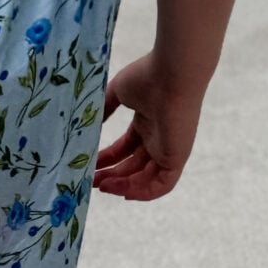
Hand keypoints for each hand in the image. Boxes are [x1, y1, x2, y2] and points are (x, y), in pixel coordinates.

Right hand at [95, 54, 205, 201]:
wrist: (173, 74)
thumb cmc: (148, 77)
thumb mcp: (118, 91)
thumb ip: (105, 108)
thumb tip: (91, 122)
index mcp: (146, 122)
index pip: (126, 148)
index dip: (108, 159)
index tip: (91, 165)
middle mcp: (158, 138)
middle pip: (133, 166)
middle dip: (112, 176)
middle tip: (92, 181)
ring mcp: (168, 149)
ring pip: (146, 178)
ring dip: (123, 186)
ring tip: (102, 186)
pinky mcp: (176, 157)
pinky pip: (161, 185)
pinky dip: (143, 193)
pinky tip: (124, 194)